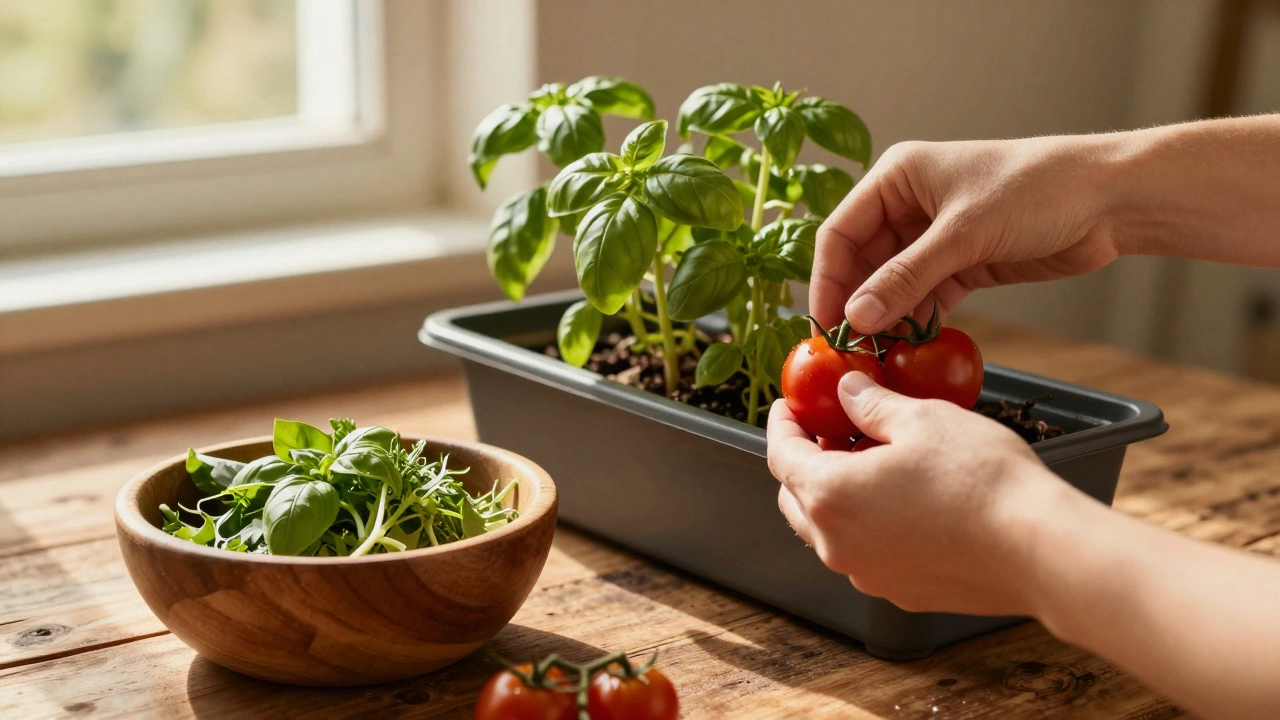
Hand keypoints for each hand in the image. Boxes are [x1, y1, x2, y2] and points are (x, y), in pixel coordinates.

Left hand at [766, 371, 1081, 616]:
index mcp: (830, 496)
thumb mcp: (921, 420)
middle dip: (805, 462)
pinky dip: (868, 525)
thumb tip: (847, 391)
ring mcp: (867, 576)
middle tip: (830, 430)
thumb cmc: (980, 480)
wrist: (1039, 549)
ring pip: (829, 531)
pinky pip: (866, 554)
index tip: (788, 407)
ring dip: (837, 496)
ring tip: (870, 461)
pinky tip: (902, 501)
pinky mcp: (902, 593)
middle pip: (797, 498)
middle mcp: (837, 545)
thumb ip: (870, 405)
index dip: (782, 425)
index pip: (780, 456)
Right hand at [812, 136, 1123, 331]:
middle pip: (862, 263)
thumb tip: (856, 317)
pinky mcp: (962, 264)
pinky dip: (915, 322)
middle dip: (856, 304)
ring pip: (892, 285)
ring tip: (877, 355)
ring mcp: (934, 237)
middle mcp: (908, 205)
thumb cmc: (1036, 190)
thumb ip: (906, 277)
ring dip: (885, 318)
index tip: (824, 324)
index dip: (827, 280)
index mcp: (897, 177)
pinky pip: (924, 298)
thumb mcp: (964, 233)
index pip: (840, 232)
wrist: (1110, 199)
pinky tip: (909, 347)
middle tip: (848, 349)